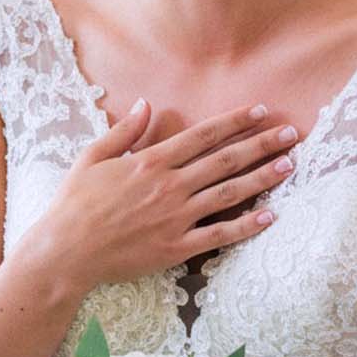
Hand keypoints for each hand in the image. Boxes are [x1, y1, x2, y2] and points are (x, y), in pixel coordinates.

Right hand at [21, 100, 298, 289]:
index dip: (234, 122)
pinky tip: (270, 216)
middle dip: (261, 144)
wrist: (64, 252)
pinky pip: (219, 236)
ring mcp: (175, 218)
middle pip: (226, 160)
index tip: (260, 111)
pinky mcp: (176, 248)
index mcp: (150, 162)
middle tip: (292, 134)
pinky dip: (246, 226)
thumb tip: (147, 104)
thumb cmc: (74, 203)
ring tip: (290, 165)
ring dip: (263, 178)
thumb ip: (125, 131)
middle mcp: (169, 186)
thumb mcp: (93, 157)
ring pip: (229, 194)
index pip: (203, 136)